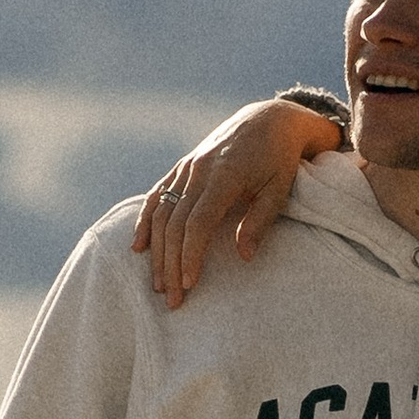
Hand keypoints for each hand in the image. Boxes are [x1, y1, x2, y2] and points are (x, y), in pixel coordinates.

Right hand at [132, 99, 345, 305]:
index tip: (189, 284)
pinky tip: (138, 247)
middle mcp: (198, 170)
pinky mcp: (182, 167)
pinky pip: (157, 196)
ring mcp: (187, 167)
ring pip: (162, 213)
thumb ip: (260, 222)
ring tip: (157, 284)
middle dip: (171, 264)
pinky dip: (145, 221)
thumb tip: (244, 256)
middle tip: (172, 300)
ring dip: (157, 251)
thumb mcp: (280, 189)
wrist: (269, 119)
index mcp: (224, 175)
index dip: (190, 255)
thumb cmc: (280, 159)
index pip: (198, 223)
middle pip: (175, 224)